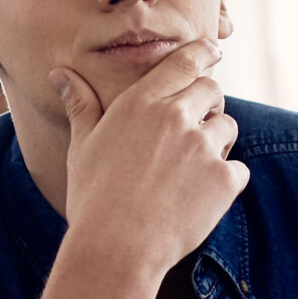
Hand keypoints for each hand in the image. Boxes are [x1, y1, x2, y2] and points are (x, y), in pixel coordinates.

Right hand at [53, 38, 247, 273]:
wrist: (115, 248)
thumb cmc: (92, 198)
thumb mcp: (81, 147)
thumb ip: (81, 105)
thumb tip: (60, 74)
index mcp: (141, 103)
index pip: (183, 61)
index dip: (203, 52)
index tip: (213, 50)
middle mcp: (175, 117)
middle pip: (212, 91)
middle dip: (209, 103)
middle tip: (197, 126)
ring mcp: (203, 147)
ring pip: (227, 127)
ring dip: (218, 141)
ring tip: (194, 168)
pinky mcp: (223, 179)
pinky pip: (237, 169)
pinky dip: (226, 181)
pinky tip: (202, 198)